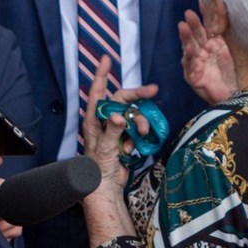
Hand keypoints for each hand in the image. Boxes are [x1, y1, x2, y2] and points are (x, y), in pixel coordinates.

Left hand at [78, 56, 158, 189]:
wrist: (106, 189)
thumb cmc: (97, 170)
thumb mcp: (104, 150)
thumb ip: (111, 132)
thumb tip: (119, 116)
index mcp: (94, 121)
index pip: (97, 93)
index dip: (101, 75)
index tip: (106, 59)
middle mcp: (104, 122)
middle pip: (121, 100)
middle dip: (137, 96)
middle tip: (153, 91)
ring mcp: (115, 130)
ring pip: (133, 115)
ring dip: (141, 123)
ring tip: (142, 134)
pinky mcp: (124, 139)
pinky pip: (136, 130)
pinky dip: (139, 136)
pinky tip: (133, 148)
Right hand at [180, 10, 237, 104]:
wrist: (237, 96)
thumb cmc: (236, 72)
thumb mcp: (235, 47)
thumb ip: (229, 29)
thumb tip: (227, 6)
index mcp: (214, 41)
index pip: (209, 24)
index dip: (206, 13)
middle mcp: (204, 50)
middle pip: (197, 34)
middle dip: (193, 24)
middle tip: (190, 13)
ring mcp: (197, 63)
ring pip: (190, 47)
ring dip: (186, 37)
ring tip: (183, 26)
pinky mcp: (193, 77)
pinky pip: (190, 66)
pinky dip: (189, 58)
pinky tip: (189, 50)